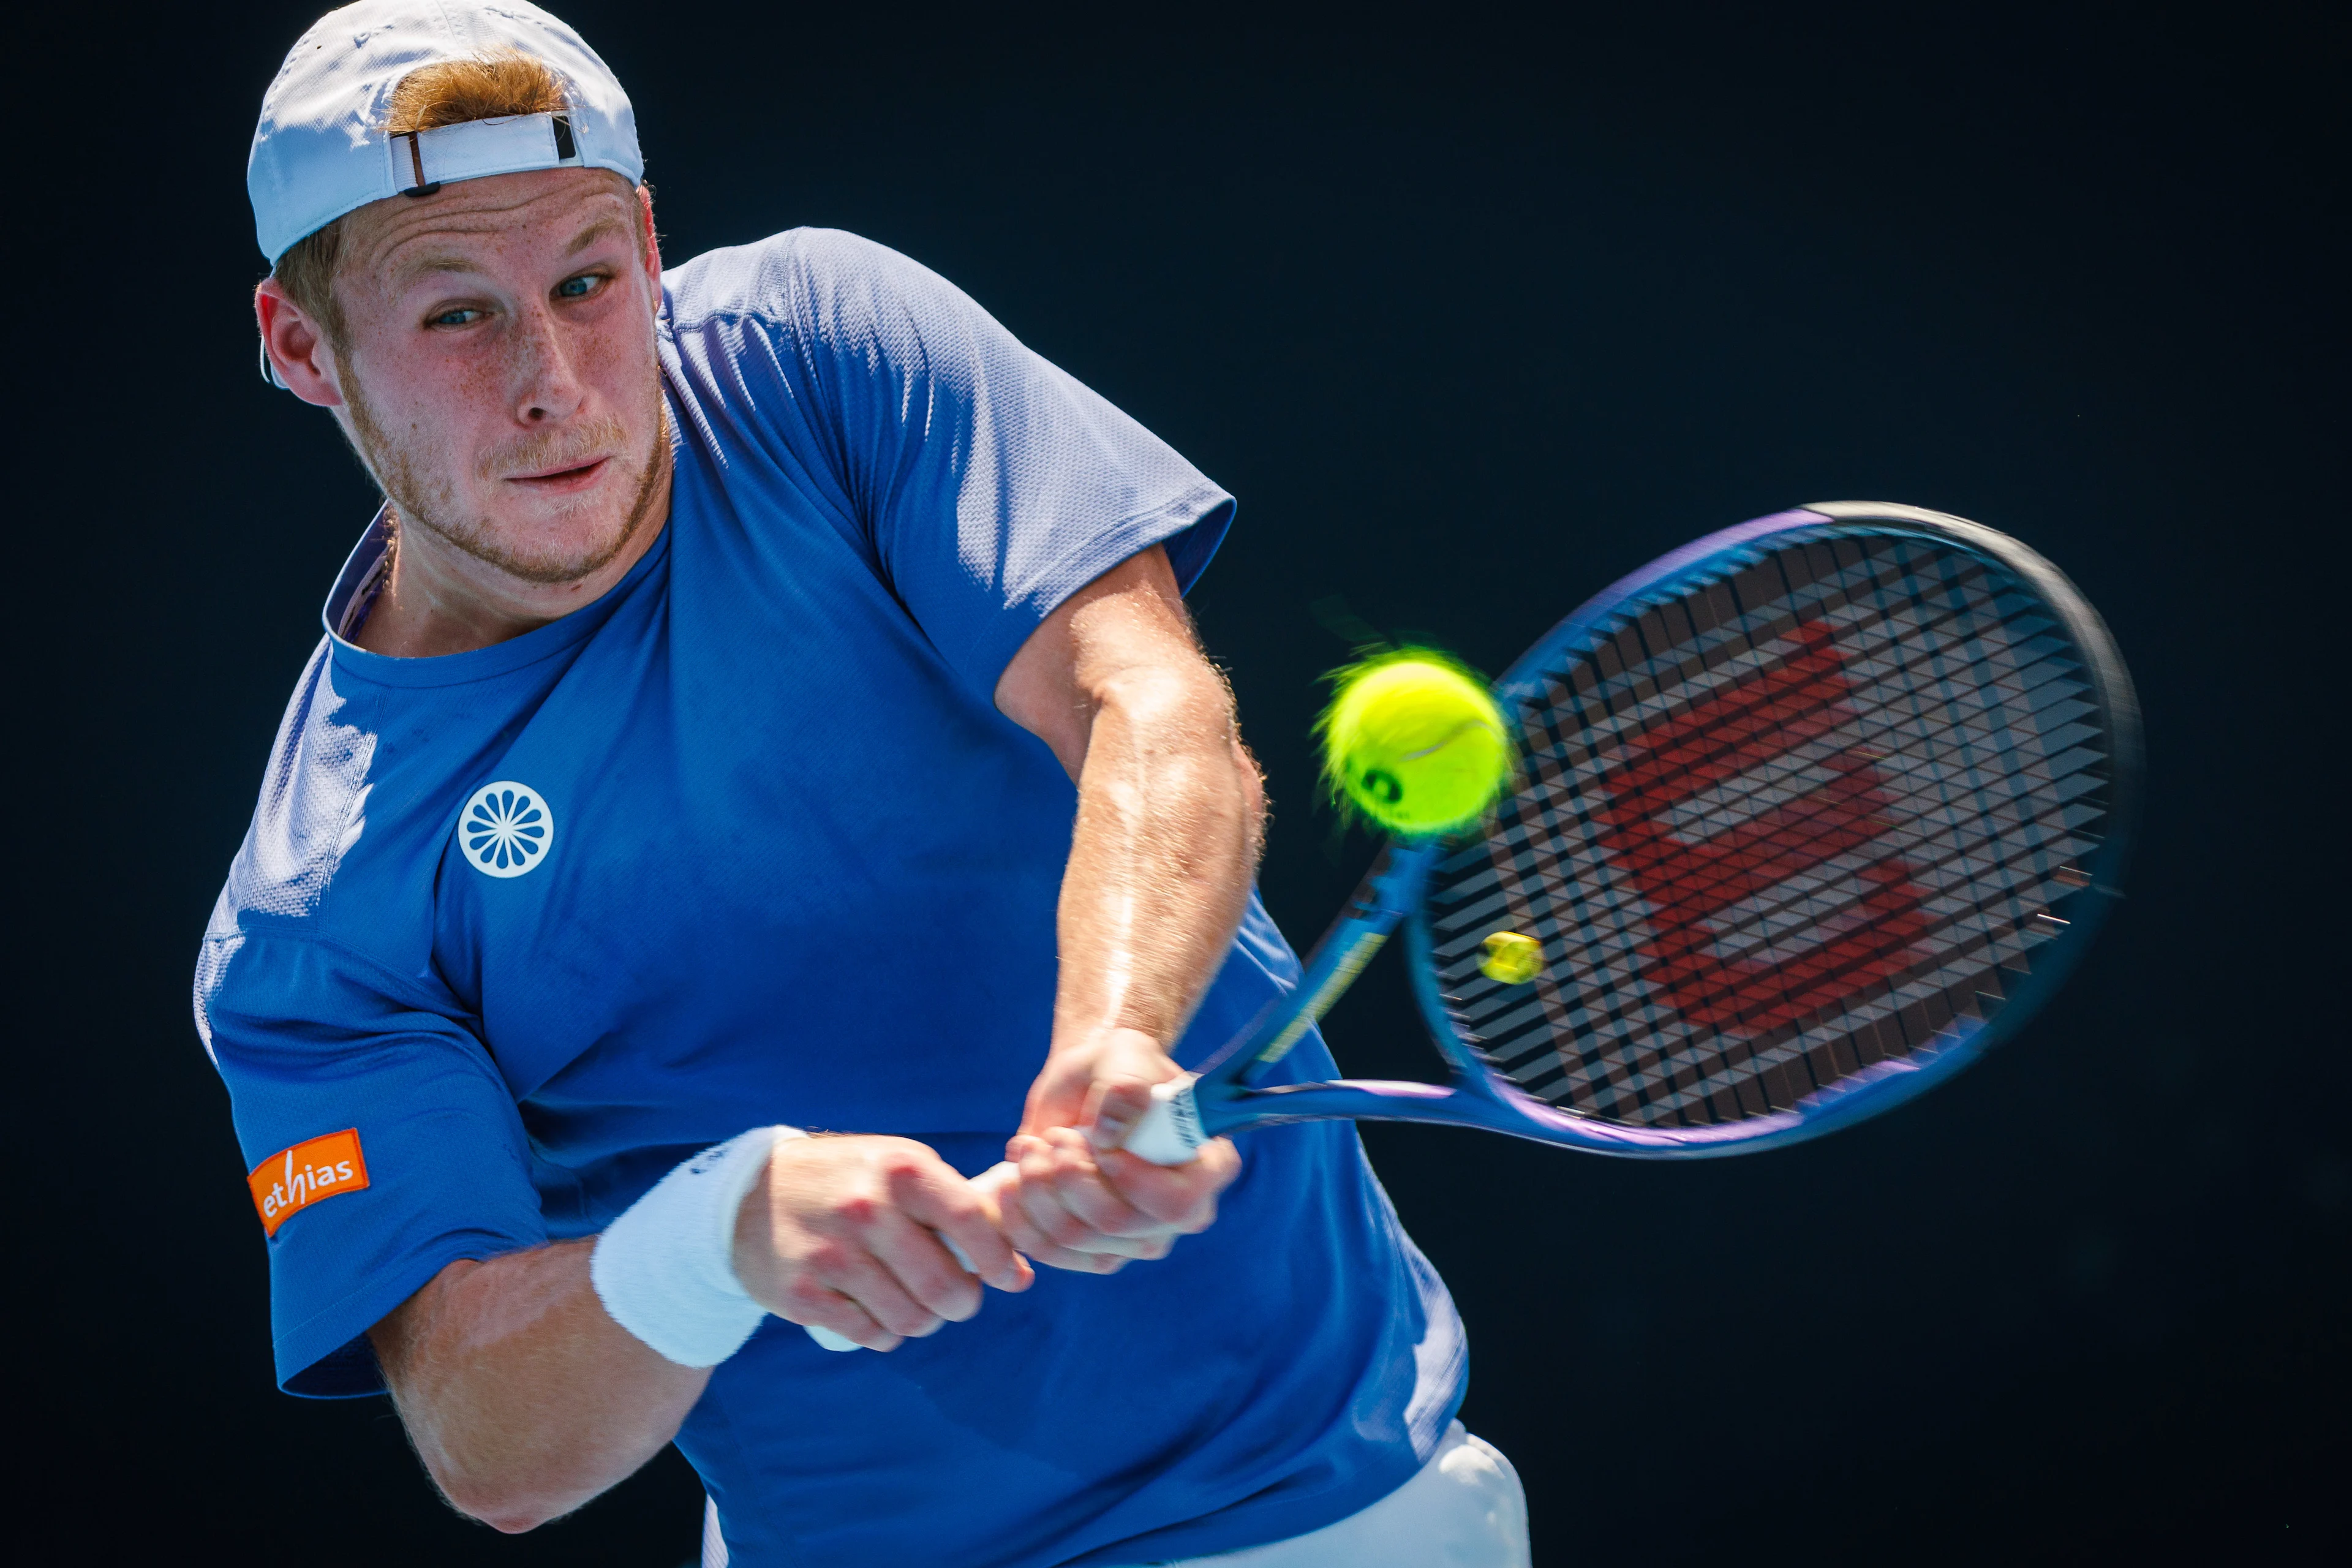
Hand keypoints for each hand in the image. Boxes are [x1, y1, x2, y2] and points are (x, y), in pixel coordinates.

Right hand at [731, 1135, 1032, 1350]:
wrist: (750, 1195)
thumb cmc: (848, 1181)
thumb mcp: (899, 1167)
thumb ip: (956, 1205)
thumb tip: (1020, 1270)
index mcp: (900, 1169)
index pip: (971, 1221)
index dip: (1000, 1260)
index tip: (1011, 1279)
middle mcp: (866, 1208)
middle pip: (945, 1288)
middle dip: (961, 1303)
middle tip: (955, 1298)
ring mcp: (831, 1254)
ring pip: (911, 1319)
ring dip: (923, 1321)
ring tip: (913, 1302)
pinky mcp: (801, 1293)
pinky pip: (870, 1335)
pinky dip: (884, 1333)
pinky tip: (878, 1314)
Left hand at [1006, 1025, 1240, 1271]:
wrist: (1088, 1085)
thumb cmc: (1117, 1067)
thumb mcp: (1126, 1055)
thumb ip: (1125, 1084)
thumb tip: (1110, 1133)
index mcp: (1207, 1168)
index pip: (1179, 1203)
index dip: (1131, 1181)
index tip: (1095, 1139)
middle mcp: (1178, 1214)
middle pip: (1118, 1225)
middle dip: (1069, 1177)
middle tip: (1054, 1135)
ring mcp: (1135, 1238)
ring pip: (1076, 1240)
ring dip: (1038, 1190)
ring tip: (1029, 1148)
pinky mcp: (1092, 1250)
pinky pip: (1049, 1252)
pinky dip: (1019, 1216)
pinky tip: (1012, 1180)